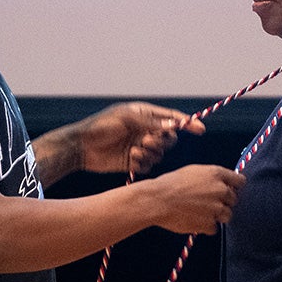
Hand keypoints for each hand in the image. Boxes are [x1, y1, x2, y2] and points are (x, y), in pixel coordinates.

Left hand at [77, 102, 205, 174]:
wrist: (81, 147)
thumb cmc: (101, 126)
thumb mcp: (127, 118)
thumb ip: (151, 122)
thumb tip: (174, 125)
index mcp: (145, 115)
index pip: (172, 118)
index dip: (187, 123)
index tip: (200, 129)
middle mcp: (145, 131)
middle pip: (169, 139)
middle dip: (162, 141)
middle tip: (147, 140)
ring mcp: (140, 147)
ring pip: (159, 154)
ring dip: (150, 153)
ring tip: (134, 150)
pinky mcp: (133, 162)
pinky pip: (148, 166)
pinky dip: (142, 163)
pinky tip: (129, 159)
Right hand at [146, 165, 243, 234]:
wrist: (157, 200)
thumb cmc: (171, 184)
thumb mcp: (193, 171)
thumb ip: (212, 177)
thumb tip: (223, 184)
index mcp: (216, 174)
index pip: (240, 181)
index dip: (235, 186)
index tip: (231, 190)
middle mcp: (220, 190)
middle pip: (234, 200)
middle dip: (223, 202)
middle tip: (207, 203)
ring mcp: (216, 208)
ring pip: (227, 215)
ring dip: (217, 215)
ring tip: (200, 212)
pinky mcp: (209, 224)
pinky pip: (214, 228)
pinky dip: (206, 226)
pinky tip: (194, 219)